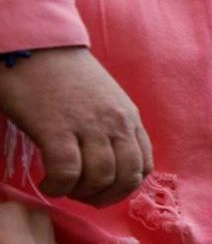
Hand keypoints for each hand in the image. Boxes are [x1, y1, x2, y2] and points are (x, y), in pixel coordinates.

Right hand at [0, 47, 152, 204]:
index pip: (144, 166)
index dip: (124, 188)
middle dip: (105, 196)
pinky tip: (46, 183)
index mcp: (129, 118)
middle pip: (127, 177)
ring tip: (61, 186)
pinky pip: (67, 172)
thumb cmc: (65, 76)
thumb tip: (110, 162)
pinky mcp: (57, 128)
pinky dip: (58, 186)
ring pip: (100, 178)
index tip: (101, 190)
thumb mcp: (104, 101)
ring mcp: (89, 126)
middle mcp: (116, 123)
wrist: (36, 46)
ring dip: (80, 193)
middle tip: (80, 195)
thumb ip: (112, 127)